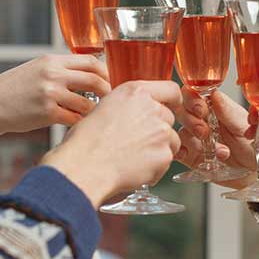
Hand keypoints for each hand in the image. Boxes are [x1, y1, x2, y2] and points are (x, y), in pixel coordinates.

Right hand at [0, 55, 110, 144]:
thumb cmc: (12, 89)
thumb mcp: (35, 69)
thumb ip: (59, 69)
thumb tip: (86, 75)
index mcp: (51, 60)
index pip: (90, 61)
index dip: (105, 72)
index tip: (110, 82)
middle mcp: (53, 74)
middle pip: (94, 80)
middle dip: (107, 91)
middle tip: (110, 101)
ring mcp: (50, 93)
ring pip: (88, 103)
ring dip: (94, 111)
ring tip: (94, 116)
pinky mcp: (47, 113)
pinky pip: (75, 119)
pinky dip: (80, 122)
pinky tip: (78, 124)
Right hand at [43, 81, 181, 206]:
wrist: (85, 166)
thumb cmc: (86, 141)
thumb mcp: (104, 107)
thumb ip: (128, 106)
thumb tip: (134, 112)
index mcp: (135, 92)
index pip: (170, 89)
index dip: (172, 101)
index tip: (171, 107)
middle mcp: (152, 108)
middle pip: (168, 118)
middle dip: (158, 130)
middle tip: (137, 142)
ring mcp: (161, 132)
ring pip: (171, 140)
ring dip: (158, 149)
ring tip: (133, 157)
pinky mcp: (164, 155)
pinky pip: (166, 161)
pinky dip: (155, 168)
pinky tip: (134, 169)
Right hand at [176, 88, 258, 188]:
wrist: (254, 170)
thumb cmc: (253, 146)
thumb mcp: (243, 127)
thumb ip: (227, 112)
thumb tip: (215, 94)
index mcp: (215, 107)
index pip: (194, 95)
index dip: (192, 100)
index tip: (201, 111)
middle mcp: (202, 120)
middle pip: (182, 112)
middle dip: (191, 122)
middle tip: (205, 132)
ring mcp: (195, 138)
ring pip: (181, 133)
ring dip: (196, 143)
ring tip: (220, 152)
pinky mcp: (192, 155)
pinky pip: (180, 151)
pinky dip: (184, 154)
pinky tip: (200, 157)